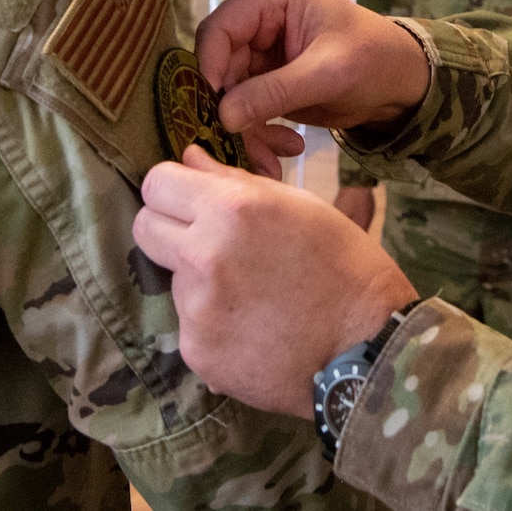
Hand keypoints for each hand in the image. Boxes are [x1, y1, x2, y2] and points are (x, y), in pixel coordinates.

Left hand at [134, 147, 416, 417]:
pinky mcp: (197, 352)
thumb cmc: (345, 266)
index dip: (173, 187)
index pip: (157, 182)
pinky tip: (253, 327)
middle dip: (169, 228)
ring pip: (171, 278)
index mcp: (232, 210)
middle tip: (207, 241)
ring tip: (251, 294)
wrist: (367, 347)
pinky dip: (213, 323)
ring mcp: (196, 309)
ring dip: (198, 280)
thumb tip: (189, 158)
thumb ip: (235, 181)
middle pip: (145, 227)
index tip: (189, 198)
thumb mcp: (300, 206)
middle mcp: (204, 256)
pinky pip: (189, 324)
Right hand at [197, 0, 431, 136]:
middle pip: (218, 68)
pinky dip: (258, 134)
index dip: (210, 72)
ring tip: (271, 161)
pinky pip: (243, 109)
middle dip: (231, 113)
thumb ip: (274, 92)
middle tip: (248, 150)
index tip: (216, 115)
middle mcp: (255, 16)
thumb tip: (223, 116)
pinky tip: (287, 149)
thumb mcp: (327, 74)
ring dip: (246, 132)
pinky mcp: (262, 79)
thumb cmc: (373, 58)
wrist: (398, 81)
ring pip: (227, 95)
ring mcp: (257, 49)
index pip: (218, 31)